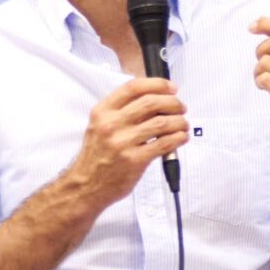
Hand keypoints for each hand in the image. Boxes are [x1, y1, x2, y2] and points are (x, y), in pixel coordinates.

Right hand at [68, 76, 188, 207]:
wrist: (86, 185)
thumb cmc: (97, 156)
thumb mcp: (100, 126)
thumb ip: (122, 112)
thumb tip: (155, 100)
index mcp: (102, 112)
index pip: (133, 87)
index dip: (157, 84)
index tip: (171, 88)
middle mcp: (111, 124)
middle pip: (151, 102)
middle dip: (173, 103)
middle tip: (181, 107)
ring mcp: (123, 142)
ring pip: (162, 122)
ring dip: (179, 121)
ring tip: (183, 124)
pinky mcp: (135, 160)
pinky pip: (164, 143)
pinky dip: (178, 138)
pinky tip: (181, 137)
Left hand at [251, 17, 269, 137]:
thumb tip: (259, 20)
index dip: (268, 23)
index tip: (251, 27)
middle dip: (261, 49)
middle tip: (261, 60)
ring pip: (266, 61)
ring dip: (258, 69)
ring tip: (264, 77)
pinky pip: (264, 78)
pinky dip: (259, 81)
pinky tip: (265, 87)